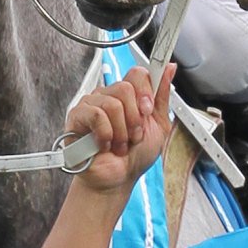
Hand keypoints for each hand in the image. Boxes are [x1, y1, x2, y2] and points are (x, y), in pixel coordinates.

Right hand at [67, 67, 170, 198]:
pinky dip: (106, 134)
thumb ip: (162, 96)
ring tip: (119, 144)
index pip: (137, 74)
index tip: (148, 110)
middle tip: (133, 135)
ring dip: (122, 131)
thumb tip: (169, 68)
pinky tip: (105, 144)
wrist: (119, 179)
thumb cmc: (136, 156)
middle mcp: (109, 96)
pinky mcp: (77, 116)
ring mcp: (92, 104)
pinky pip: (96, 115)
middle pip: (125, 87)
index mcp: (129, 96)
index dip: (146, 91)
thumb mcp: (159, 125)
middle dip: (134, 118)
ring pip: (113, 103)